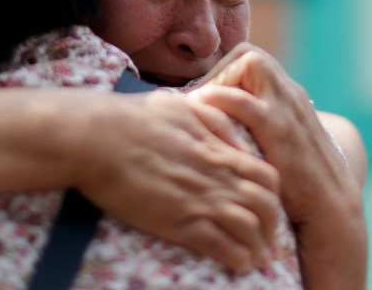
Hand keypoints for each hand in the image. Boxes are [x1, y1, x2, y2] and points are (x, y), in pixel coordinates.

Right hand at [71, 89, 280, 273]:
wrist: (97, 137)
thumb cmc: (133, 117)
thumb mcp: (184, 106)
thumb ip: (215, 122)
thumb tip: (236, 142)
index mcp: (217, 149)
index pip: (267, 177)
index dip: (273, 197)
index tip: (267, 209)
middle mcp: (216, 177)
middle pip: (266, 207)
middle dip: (272, 227)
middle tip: (267, 240)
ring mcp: (199, 201)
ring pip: (249, 230)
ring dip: (258, 247)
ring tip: (255, 258)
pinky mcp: (178, 222)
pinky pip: (221, 246)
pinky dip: (236, 258)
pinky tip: (237, 264)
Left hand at [189, 43, 367, 288]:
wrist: (330, 206)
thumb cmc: (295, 180)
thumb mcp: (277, 142)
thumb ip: (256, 126)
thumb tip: (217, 123)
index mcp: (287, 95)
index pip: (250, 60)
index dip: (224, 73)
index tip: (205, 100)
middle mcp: (289, 94)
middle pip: (249, 54)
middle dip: (221, 72)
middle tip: (202, 101)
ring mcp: (286, 109)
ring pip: (251, 63)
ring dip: (220, 81)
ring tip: (200, 106)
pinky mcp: (280, 130)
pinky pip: (245, 102)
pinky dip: (220, 100)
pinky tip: (200, 113)